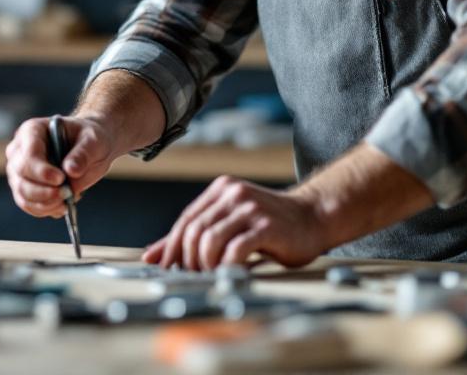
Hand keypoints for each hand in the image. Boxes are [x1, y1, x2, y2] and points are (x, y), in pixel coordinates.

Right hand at [5, 113, 117, 217]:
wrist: (89, 148)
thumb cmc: (89, 139)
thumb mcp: (94, 140)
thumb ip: (83, 153)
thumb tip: (70, 170)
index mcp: (33, 130)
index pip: (29, 153)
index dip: (42, 170)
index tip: (61, 179)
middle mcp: (20, 150)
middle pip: (21, 176)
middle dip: (44, 190)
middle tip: (67, 193)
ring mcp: (19, 171)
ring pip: (22, 194)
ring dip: (45, 203)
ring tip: (67, 200)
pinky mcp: (25, 188)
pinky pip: (28, 204)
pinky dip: (45, 209)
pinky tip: (62, 205)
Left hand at [141, 176, 328, 269]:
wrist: (313, 217)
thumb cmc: (271, 225)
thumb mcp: (230, 223)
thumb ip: (196, 235)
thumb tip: (153, 255)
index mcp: (221, 190)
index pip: (186, 220)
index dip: (172, 247)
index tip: (168, 269)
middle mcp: (233, 195)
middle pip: (194, 230)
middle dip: (188, 260)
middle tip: (192, 277)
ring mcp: (250, 209)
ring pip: (210, 239)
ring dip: (205, 264)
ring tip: (210, 276)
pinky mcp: (266, 226)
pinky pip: (235, 249)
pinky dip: (226, 266)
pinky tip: (229, 274)